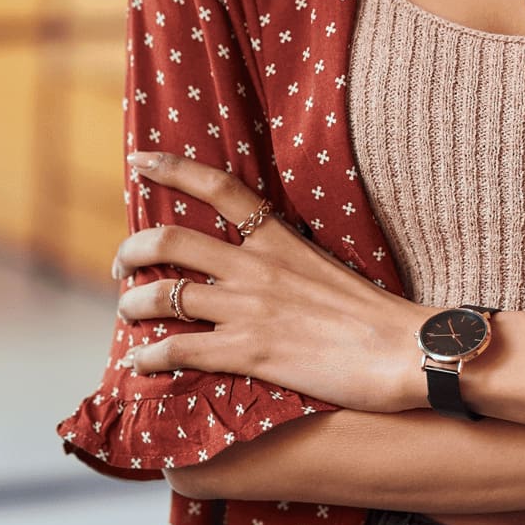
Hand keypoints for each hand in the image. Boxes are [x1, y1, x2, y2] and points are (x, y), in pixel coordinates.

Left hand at [111, 150, 435, 412]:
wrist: (401, 350)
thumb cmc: (372, 313)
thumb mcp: (324, 266)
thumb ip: (287, 260)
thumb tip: (263, 265)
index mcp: (278, 237)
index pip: (218, 187)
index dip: (172, 169)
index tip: (139, 161)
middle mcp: (256, 266)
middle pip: (172, 242)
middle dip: (132, 250)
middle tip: (122, 265)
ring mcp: (249, 309)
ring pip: (165, 296)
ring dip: (133, 304)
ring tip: (128, 313)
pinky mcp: (248, 353)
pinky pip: (179, 350)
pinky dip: (149, 357)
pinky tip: (139, 364)